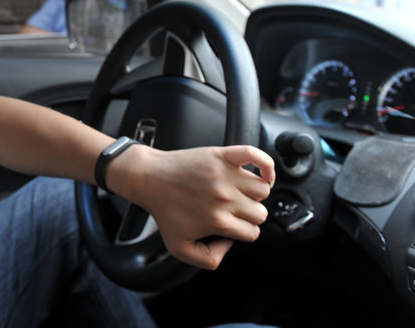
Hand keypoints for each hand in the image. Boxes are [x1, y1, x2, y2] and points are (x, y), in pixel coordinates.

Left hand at [113, 144, 274, 269]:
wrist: (149, 179)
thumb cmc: (164, 210)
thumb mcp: (179, 248)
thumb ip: (209, 259)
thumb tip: (230, 244)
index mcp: (217, 221)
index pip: (252, 233)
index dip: (244, 231)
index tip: (233, 225)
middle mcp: (224, 198)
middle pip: (260, 212)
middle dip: (250, 215)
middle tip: (234, 210)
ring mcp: (224, 175)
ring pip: (263, 189)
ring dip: (256, 194)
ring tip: (241, 193)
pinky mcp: (222, 155)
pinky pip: (255, 155)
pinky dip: (265, 164)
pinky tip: (262, 173)